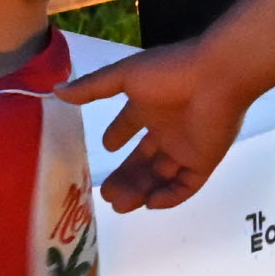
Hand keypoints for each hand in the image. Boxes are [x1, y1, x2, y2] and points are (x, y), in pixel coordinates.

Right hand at [57, 40, 252, 211]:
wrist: (218, 76)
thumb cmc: (170, 72)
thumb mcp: (124, 76)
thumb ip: (92, 87)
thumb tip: (56, 90)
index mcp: (149, 106)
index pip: (130, 126)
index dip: (117, 136)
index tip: (105, 148)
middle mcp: (167, 129)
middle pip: (142, 160)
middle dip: (125, 177)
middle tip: (106, 194)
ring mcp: (186, 146)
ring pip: (160, 176)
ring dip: (140, 190)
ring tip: (119, 203)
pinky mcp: (204, 161)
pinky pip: (186, 185)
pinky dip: (169, 196)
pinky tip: (150, 203)